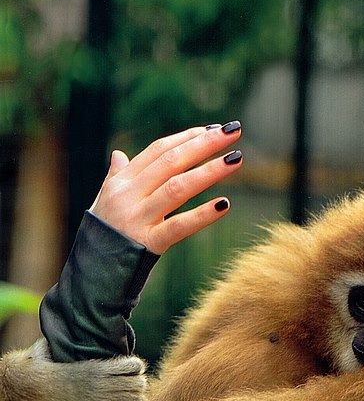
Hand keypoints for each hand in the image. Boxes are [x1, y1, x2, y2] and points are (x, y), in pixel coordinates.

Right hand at [91, 122, 242, 253]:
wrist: (90, 271)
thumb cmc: (104, 234)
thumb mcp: (105, 201)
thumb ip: (116, 176)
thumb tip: (119, 154)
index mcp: (123, 182)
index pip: (158, 151)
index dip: (187, 137)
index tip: (213, 129)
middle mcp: (129, 195)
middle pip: (171, 162)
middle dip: (204, 144)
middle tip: (233, 131)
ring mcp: (139, 218)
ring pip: (177, 188)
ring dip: (209, 171)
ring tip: (235, 159)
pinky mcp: (149, 242)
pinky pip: (179, 226)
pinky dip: (202, 215)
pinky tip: (224, 204)